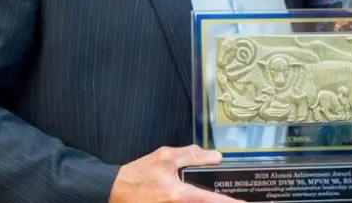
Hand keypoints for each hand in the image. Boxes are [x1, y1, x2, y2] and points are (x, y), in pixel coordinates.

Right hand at [109, 145, 241, 202]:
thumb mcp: (164, 157)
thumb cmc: (138, 174)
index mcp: (180, 195)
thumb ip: (192, 155)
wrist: (114, 190)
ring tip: (220, 197)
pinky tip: (200, 198)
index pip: (212, 200)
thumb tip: (216, 156)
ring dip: (209, 201)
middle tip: (237, 199)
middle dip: (220, 202)